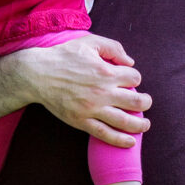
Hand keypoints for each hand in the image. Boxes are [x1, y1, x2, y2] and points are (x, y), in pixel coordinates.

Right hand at [13, 34, 149, 146]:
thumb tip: (130, 61)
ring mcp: (93, 109)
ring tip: (145, 124)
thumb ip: (113, 47)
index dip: (135, 78)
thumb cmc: (63, 56)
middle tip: (145, 102)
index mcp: (106, 72)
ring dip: (140, 125)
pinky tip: (130, 141)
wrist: (38, 74)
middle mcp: (102, 92)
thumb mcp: (89, 42)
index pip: (135, 78)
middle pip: (137, 101)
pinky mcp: (82, 121)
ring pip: (125, 121)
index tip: (129, 80)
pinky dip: (120, 140)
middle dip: (146, 102)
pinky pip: (105, 134)